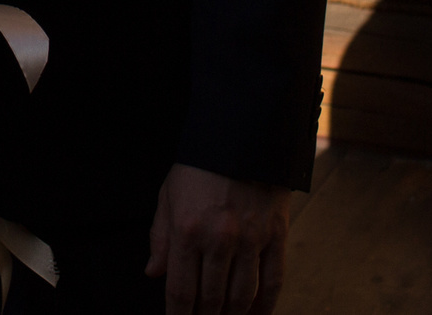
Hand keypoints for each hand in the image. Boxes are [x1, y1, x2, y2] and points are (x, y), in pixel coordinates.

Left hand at [146, 163, 291, 314]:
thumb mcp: (168, 195)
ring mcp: (251, 239)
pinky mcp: (276, 235)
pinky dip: (266, 305)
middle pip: (212, 299)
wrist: (241, 133)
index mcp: (187, 231)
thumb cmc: (200, 164)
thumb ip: (160, 237)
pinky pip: (273, 280)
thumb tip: (154, 273)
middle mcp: (219, 239)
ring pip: (242, 296)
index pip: (181, 291)